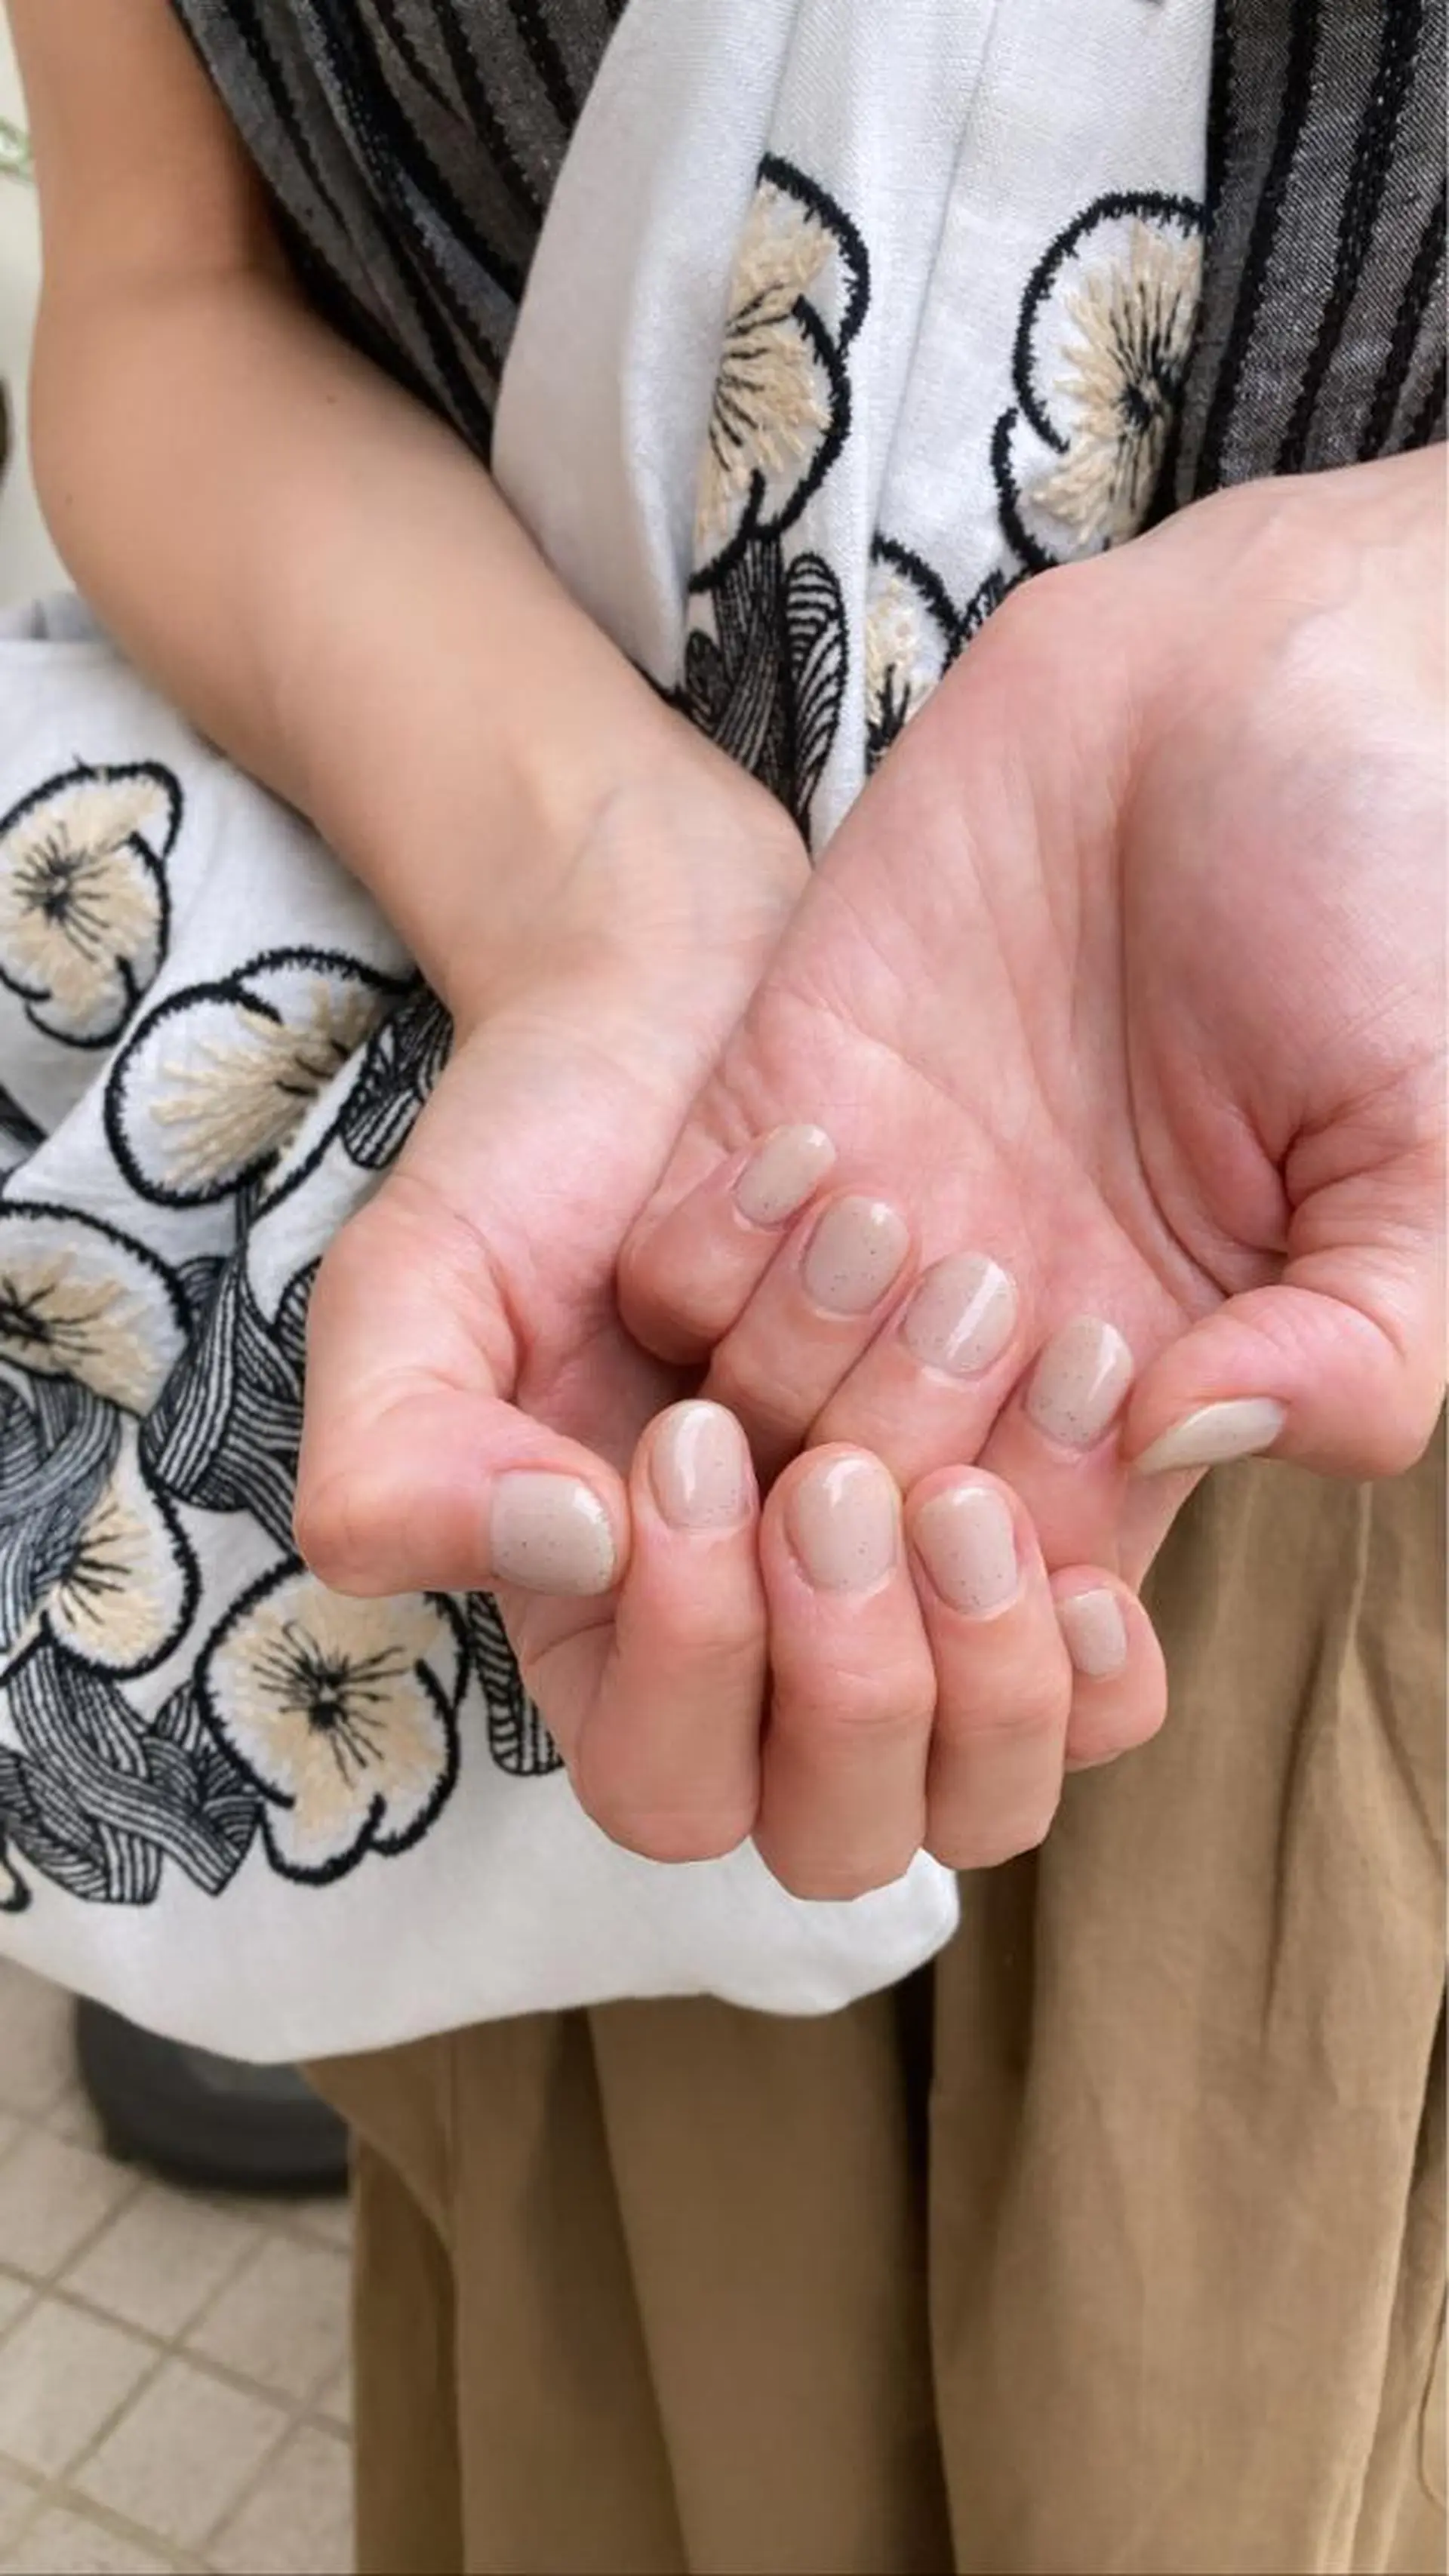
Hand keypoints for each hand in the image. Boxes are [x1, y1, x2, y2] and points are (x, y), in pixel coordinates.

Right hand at [292, 729, 1163, 1885]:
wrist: (706, 1027)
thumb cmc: (544, 1170)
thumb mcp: (417, 1293)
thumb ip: (404, 1455)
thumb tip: (573, 1557)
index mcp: (611, 1644)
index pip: (666, 1781)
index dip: (696, 1659)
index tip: (689, 1440)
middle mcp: (771, 1669)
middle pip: (842, 1834)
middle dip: (857, 1672)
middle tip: (842, 1475)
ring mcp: (911, 1620)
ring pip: (984, 1787)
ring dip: (989, 1635)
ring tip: (964, 1442)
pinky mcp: (1029, 1546)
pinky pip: (1098, 1695)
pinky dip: (1095, 1638)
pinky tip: (1074, 1503)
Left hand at [620, 453, 1445, 1587]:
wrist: (1243, 673)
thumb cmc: (1378, 890)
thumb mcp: (1426, 1136)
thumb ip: (1360, 1336)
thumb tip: (1190, 1444)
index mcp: (1158, 1373)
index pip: (1038, 1581)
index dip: (1020, 1572)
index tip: (1067, 1445)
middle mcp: (998, 1329)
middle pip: (873, 1528)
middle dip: (901, 1464)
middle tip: (989, 1298)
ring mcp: (875, 1224)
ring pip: (756, 1419)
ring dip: (802, 1359)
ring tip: (911, 1212)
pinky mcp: (775, 1111)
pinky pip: (669, 1272)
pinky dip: (711, 1252)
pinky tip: (817, 1147)